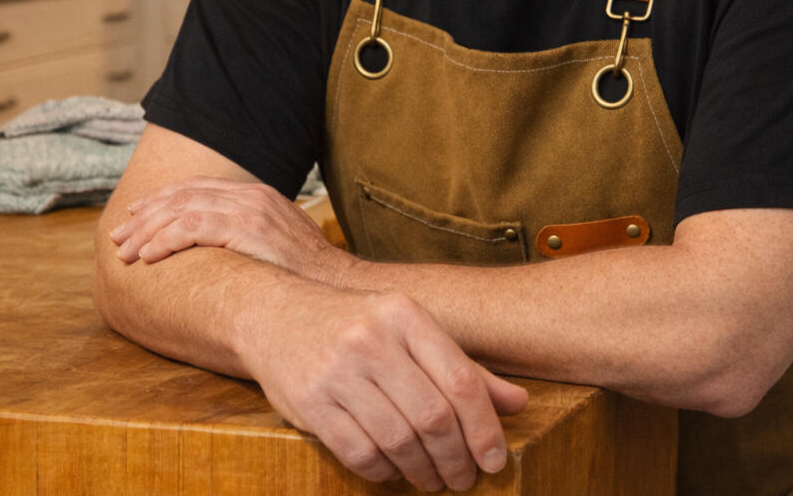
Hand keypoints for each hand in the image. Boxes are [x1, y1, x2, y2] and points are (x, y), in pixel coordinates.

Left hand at [109, 176, 352, 282]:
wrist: (341, 287)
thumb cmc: (308, 279)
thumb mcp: (277, 248)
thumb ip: (248, 239)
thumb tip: (217, 255)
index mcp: (256, 195)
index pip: (197, 189)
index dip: (162, 202)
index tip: (136, 218)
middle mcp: (251, 195)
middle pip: (184, 195)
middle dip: (146, 215)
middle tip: (118, 236)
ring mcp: (250, 209)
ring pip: (182, 209)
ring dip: (147, 230)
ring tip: (125, 251)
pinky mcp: (247, 228)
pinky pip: (193, 227)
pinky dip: (165, 240)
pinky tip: (149, 257)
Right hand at [243, 282, 527, 492]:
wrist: (275, 315)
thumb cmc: (354, 323)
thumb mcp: (408, 328)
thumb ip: (460, 364)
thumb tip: (518, 404)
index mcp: (404, 313)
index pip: (460, 380)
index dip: (485, 428)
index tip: (495, 459)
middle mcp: (371, 338)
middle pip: (433, 417)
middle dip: (457, 459)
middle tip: (464, 479)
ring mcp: (338, 370)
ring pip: (400, 440)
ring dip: (424, 471)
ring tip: (433, 479)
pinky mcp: (311, 402)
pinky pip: (361, 453)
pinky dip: (386, 472)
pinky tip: (395, 470)